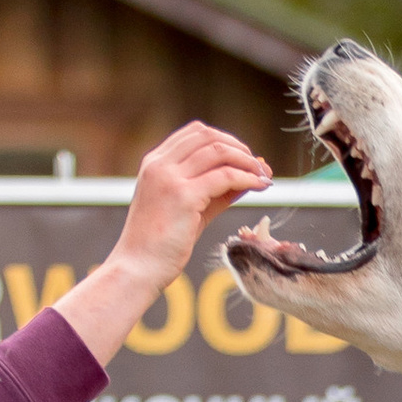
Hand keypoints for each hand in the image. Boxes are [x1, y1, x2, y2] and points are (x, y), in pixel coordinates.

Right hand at [56, 121, 272, 370]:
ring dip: (247, 161)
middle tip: (257, 165)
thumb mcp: (189, 210)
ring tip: (263, 175)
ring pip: (219, 151)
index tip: (244, 156)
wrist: (138, 269)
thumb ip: (215, 192)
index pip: (195, 133)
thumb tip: (248, 179)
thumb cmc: (160, 245)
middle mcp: (160, 165)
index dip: (225, 139)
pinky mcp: (183, 196)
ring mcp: (170, 178)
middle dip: (238, 146)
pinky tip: (259, 187)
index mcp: (155, 163)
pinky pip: (225, 177)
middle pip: (207, 135)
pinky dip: (247, 178)